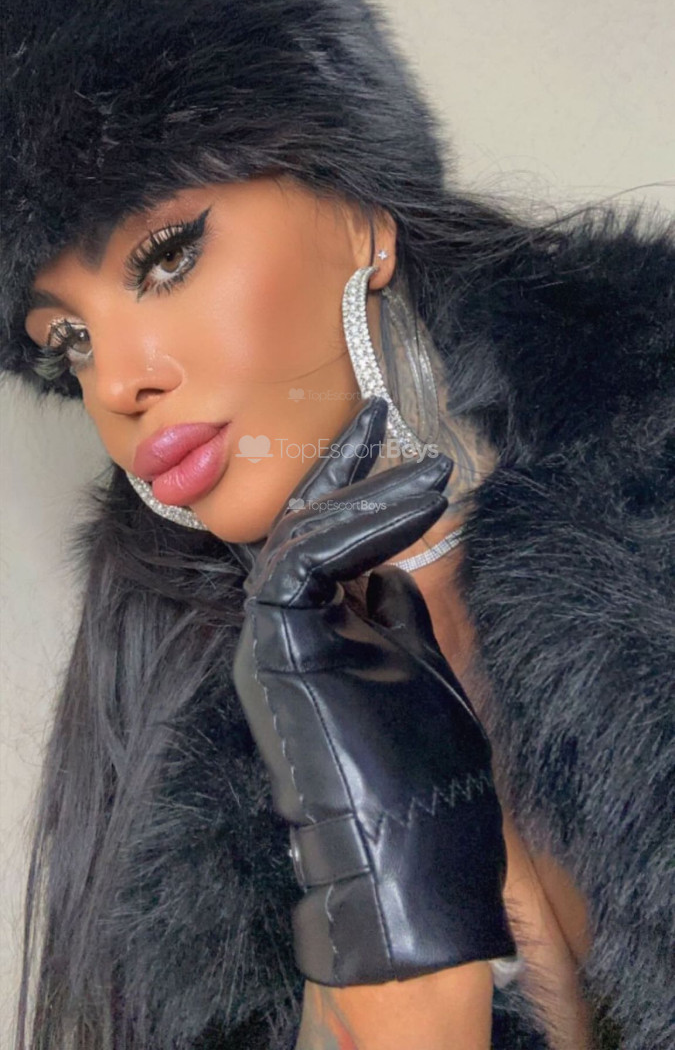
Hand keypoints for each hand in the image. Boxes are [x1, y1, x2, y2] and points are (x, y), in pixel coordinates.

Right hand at [232, 397, 515, 985]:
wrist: (406, 851)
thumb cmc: (421, 774)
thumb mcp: (419, 670)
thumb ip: (396, 618)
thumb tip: (394, 570)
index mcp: (318, 634)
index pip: (325, 543)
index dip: (353, 488)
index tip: (390, 440)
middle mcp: (286, 630)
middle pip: (301, 529)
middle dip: (340, 469)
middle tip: (377, 417)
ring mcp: (276, 639)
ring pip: (299, 540)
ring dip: (362, 495)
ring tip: (422, 468)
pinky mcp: (277, 646)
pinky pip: (300, 566)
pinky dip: (350, 529)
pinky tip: (403, 506)